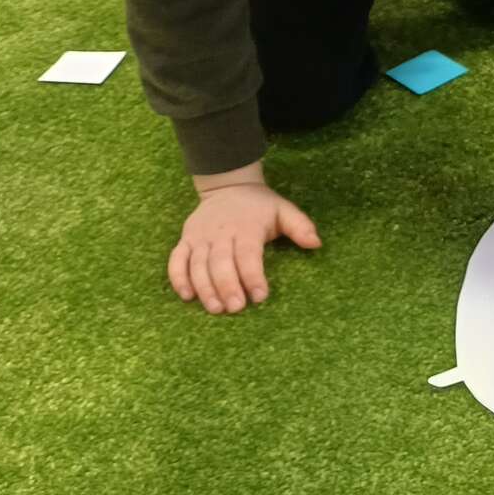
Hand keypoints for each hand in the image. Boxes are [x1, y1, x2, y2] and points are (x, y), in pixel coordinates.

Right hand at [168, 162, 321, 313]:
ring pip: (198, 265)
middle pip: (221, 263)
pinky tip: (187, 296)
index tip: (260, 296)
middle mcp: (220, 233)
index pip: (248, 254)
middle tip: (236, 308)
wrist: (228, 186)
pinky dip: (179, 278)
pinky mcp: (185, 240)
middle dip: (228, 287)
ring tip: (215, 308)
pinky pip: (177, 260)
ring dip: (205, 288)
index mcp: (247, 227)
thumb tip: (317, 243)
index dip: (253, 276)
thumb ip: (300, 226)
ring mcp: (199, 237)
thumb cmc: (259, 205)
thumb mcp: (283, 209)